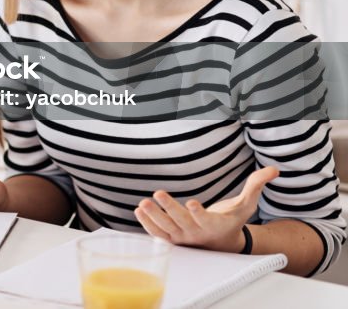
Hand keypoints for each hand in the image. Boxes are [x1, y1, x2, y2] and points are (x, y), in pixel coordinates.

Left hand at [134, 166, 278, 251]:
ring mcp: (183, 238)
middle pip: (182, 222)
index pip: (206, 220)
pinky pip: (159, 234)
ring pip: (167, 229)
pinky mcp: (172, 240)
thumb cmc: (233, 220)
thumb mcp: (246, 205)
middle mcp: (197, 234)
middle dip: (169, 209)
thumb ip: (256, 185)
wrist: (222, 244)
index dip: (199, 213)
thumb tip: (274, 169)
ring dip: (154, 216)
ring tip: (143, 203)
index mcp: (215, 226)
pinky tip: (139, 210)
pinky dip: (148, 224)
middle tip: (157, 194)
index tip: (192, 203)